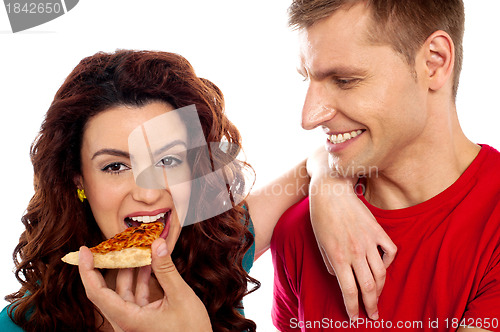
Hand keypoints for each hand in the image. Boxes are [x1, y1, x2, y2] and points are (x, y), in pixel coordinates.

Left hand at [78, 239, 211, 331]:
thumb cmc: (191, 331)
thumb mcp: (180, 297)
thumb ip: (166, 270)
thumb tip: (158, 244)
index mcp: (128, 320)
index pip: (97, 293)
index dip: (87, 271)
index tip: (84, 251)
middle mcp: (125, 322)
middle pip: (106, 291)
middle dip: (108, 266)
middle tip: (109, 244)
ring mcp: (133, 322)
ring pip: (122, 292)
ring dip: (129, 270)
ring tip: (134, 248)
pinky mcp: (142, 320)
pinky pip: (135, 297)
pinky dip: (140, 280)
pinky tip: (149, 264)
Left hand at [307, 147, 396, 320]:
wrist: (331, 190)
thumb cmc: (320, 216)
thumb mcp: (320, 242)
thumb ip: (329, 262)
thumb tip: (339, 277)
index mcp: (338, 257)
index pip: (349, 291)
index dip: (353, 308)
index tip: (355, 318)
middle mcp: (355, 252)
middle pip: (368, 287)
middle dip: (371, 306)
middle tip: (373, 316)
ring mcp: (368, 241)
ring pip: (381, 273)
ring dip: (381, 290)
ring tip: (378, 297)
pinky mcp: (377, 231)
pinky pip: (390, 251)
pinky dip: (389, 261)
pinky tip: (383, 266)